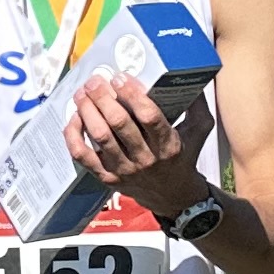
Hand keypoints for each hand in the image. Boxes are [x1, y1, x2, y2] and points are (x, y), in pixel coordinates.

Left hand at [64, 71, 210, 217]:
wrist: (173, 196)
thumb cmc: (183, 157)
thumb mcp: (199, 131)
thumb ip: (197, 104)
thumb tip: (192, 76)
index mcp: (168, 144)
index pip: (150, 117)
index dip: (133, 95)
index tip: (120, 77)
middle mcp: (146, 158)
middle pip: (119, 124)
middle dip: (103, 98)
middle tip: (95, 81)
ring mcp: (124, 170)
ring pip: (100, 136)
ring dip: (87, 111)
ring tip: (82, 93)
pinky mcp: (107, 178)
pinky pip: (83, 156)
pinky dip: (74, 136)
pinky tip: (75, 118)